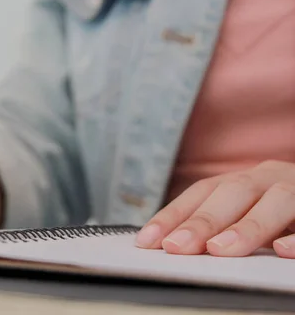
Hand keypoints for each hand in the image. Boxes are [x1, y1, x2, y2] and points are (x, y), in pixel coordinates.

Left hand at [135, 160, 294, 257]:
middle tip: (177, 247)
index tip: (148, 241)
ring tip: (221, 249)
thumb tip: (169, 245)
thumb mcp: (245, 213)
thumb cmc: (281, 211)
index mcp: (243, 181)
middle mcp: (270, 179)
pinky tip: (282, 250)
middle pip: (233, 193)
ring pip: (277, 200)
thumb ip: (217, 225)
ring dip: (247, 226)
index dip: (172, 215)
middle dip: (203, 221)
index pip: (201, 193)